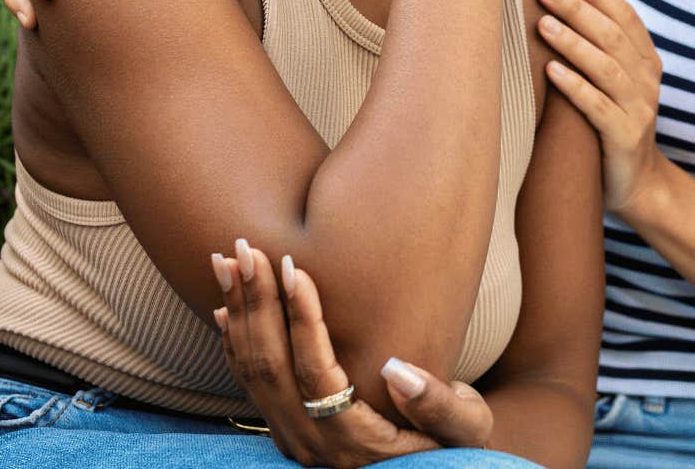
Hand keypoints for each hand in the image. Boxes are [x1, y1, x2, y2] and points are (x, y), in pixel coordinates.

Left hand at [211, 242, 493, 466]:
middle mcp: (314, 445)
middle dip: (257, 302)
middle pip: (272, 367)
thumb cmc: (456, 447)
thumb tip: (397, 370)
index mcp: (356, 443)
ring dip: (240, 312)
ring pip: (252, 373)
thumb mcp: (467, 429)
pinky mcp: (287, 431)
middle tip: (246, 247)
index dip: (302, 318)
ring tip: (229, 260)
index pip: (316, 372)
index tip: (294, 267)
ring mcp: (295, 440)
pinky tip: (227, 305)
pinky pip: (249, 384)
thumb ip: (440, 406)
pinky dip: (234, 341)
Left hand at [535, 0, 667, 216]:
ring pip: (606, 67)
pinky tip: (550, 69)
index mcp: (647, 60)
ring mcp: (639, 109)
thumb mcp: (621, 76)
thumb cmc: (616, 122)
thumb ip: (617, 34)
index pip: (625, 16)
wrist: (636, 184)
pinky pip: (598, 107)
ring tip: (543, 23)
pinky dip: (574, 86)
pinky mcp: (624, 137)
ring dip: (573, 43)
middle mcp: (648, 81)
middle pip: (613, 36)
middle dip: (578, 9)